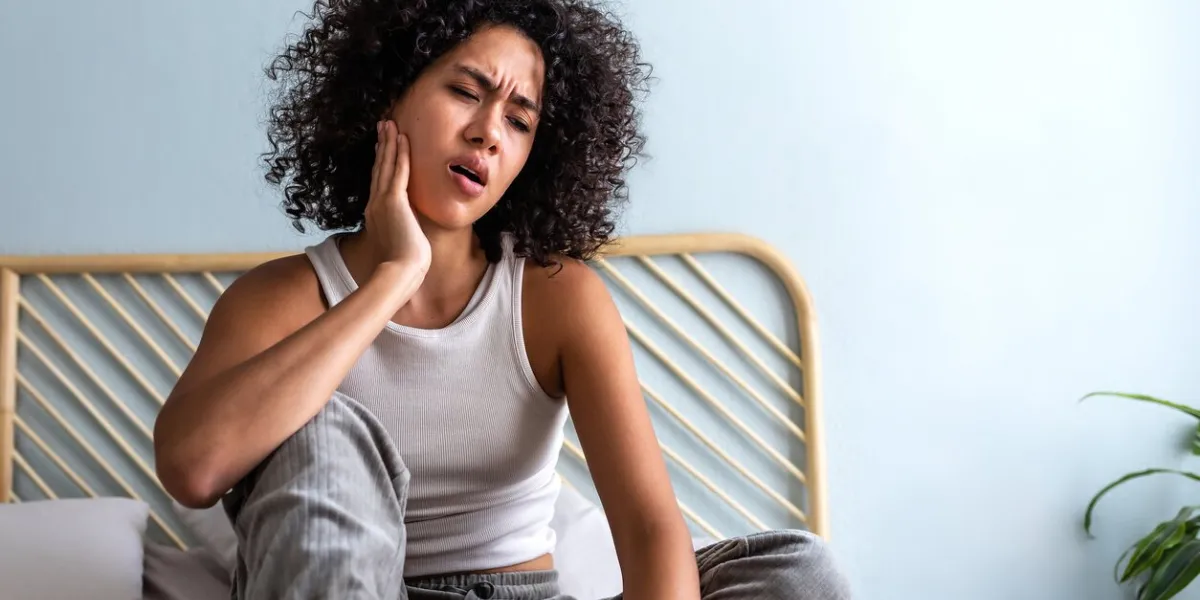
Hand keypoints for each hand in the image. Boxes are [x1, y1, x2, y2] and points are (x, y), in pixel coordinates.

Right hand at [365, 120, 431, 272]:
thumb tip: (410, 239)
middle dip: (382, 146)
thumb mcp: (400, 247)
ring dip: (389, 143)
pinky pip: (398, 170)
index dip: (380, 163)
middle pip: (379, 169)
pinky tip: (402, 138)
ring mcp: (383, 201)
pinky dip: (400, 153)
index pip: (378, 182)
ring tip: (390, 123)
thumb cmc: (402, 267)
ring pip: (386, 165)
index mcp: (375, 215)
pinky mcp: (394, 200)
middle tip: (383, 127)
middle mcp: (375, 205)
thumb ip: (401, 236)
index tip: (382, 148)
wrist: (400, 272)